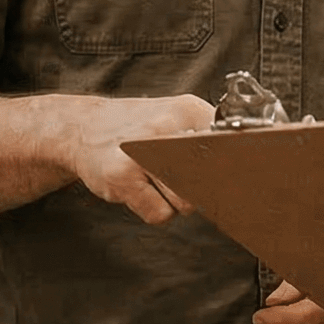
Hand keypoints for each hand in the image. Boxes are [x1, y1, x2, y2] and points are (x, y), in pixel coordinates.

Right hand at [66, 93, 216, 224]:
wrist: (83, 128)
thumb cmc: (137, 128)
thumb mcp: (175, 118)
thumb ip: (206, 139)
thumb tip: (240, 174)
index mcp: (187, 109)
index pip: (230, 147)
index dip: (231, 169)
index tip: (230, 177)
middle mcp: (165, 126)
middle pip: (209, 181)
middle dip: (199, 188)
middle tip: (179, 176)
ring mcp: (142, 151)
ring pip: (186, 202)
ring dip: (174, 201)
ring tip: (154, 180)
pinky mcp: (122, 177)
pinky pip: (160, 214)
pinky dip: (154, 209)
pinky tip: (140, 189)